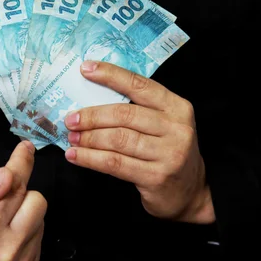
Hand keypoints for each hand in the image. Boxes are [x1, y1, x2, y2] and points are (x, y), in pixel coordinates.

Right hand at [0, 141, 45, 260]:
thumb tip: (6, 174)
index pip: (16, 183)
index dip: (22, 161)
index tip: (25, 149)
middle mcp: (4, 250)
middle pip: (36, 201)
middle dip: (19, 192)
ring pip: (39, 220)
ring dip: (22, 214)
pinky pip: (37, 241)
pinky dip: (24, 233)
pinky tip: (1, 236)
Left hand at [64, 61, 214, 223]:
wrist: (190, 192)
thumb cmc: (167, 151)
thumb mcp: (163, 124)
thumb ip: (138, 109)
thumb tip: (91, 96)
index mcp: (177, 107)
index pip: (140, 85)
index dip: (110, 75)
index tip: (85, 69)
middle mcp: (176, 128)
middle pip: (124, 114)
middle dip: (92, 115)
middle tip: (70, 119)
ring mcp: (168, 154)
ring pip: (117, 139)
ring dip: (88, 138)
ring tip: (71, 138)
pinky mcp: (156, 177)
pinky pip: (115, 163)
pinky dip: (90, 159)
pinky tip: (76, 156)